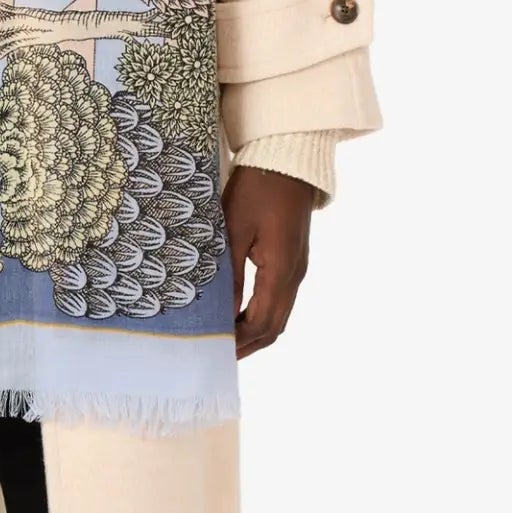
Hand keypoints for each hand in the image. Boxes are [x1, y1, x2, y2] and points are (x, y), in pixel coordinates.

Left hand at [224, 165, 313, 356]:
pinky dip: (262, 313)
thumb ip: (229, 273)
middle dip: (249, 344)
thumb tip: (221, 312)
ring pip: (279, 314)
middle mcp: (294, 275)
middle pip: (275, 326)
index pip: (262, 323)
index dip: (240, 341)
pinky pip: (280, 298)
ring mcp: (297, 267)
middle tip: (219, 352)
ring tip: (227, 337)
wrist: (287, 160)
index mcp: (281, 271)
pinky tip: (241, 311)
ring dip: (256, 330)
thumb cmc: (257, 189)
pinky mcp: (293, 258)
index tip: (215, 349)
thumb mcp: (235, 228)